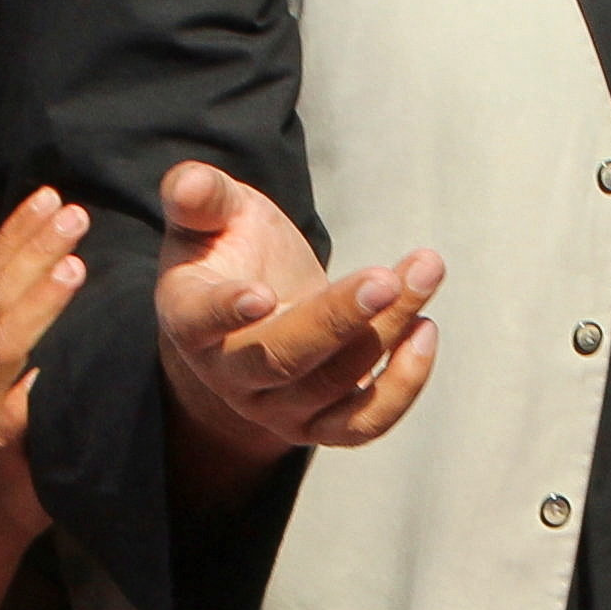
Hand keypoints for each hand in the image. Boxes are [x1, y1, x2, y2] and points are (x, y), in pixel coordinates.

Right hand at [0, 187, 88, 552]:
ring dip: (38, 301)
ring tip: (75, 266)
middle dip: (32, 249)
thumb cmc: (8, 432)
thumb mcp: (8, 370)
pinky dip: (32, 386)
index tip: (50, 194)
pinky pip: (14, 411)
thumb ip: (26, 326)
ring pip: (4, 341)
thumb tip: (67, 265)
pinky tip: (58, 364)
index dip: (17, 231)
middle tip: (73, 212)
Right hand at [154, 161, 440, 477]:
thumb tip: (186, 183)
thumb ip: (201, 196)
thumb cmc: (231, 248)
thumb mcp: (213, 215)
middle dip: (337, 320)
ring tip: (424, 270)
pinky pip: (363, 424)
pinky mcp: (320, 426)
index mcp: (189, 318)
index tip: (261, 294)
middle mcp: (229, 375)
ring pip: (334, 382)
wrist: (257, 306)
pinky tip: (424, 328)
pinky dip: (402, 385)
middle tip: (385, 279)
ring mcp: (275, 408)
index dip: (226, 311)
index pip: (199, 321)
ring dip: (387, 329)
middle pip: (281, 360)